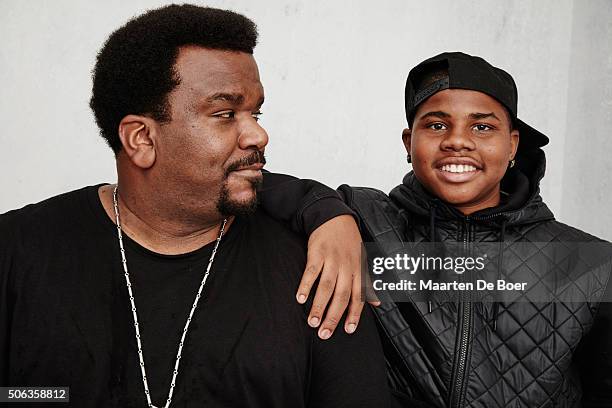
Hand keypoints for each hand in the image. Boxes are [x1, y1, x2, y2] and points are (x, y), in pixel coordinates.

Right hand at [296, 215, 379, 339]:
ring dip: (319, 306)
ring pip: (326, 287)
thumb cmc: (349, 241)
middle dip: (334, 316)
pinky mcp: (317, 253)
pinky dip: (305, 285)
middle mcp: (347, 266)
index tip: (348, 330)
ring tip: (312, 322)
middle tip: (325, 333)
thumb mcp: (363, 260)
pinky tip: (300, 298)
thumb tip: (377, 303)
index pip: (358, 296)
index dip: (354, 314)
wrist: (334, 217)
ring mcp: (331, 260)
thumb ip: (368, 283)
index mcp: (358, 270)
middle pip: (341, 295)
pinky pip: (311, 272)